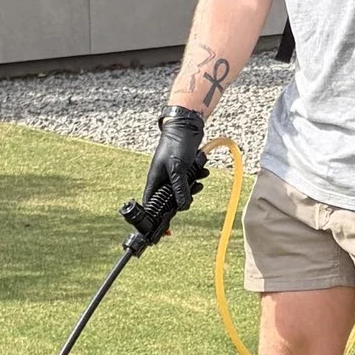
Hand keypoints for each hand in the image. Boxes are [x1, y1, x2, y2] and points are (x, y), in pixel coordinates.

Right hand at [130, 106, 208, 242]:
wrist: (186, 125)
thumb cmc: (176, 144)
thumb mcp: (178, 169)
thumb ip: (180, 188)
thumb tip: (183, 206)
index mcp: (155, 180)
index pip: (151, 204)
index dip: (156, 217)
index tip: (162, 229)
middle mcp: (162, 179)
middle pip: (171, 200)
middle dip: (183, 198)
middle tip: (191, 194)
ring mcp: (173, 174)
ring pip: (183, 190)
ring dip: (193, 186)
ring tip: (199, 177)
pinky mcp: (183, 168)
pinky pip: (190, 180)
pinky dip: (197, 177)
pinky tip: (203, 171)